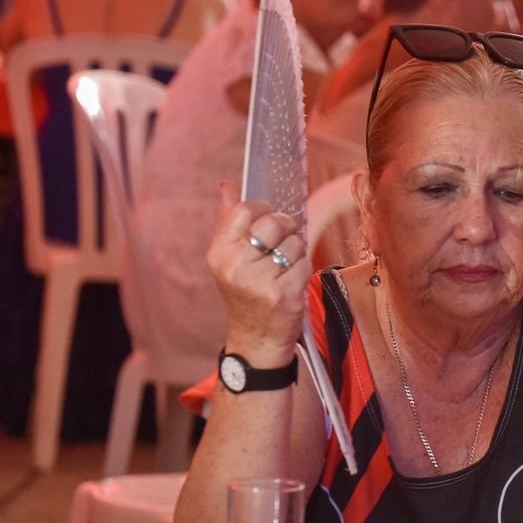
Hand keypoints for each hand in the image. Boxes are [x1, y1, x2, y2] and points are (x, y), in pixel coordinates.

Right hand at [206, 181, 309, 362]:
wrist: (256, 337)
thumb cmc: (246, 289)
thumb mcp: (230, 256)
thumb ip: (230, 219)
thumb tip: (227, 185)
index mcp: (218, 252)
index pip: (245, 209)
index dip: (265, 210)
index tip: (269, 221)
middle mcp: (234, 266)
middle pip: (273, 223)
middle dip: (286, 228)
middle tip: (283, 242)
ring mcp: (258, 282)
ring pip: (294, 243)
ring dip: (297, 251)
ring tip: (284, 267)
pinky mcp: (283, 295)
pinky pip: (304, 264)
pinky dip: (303, 269)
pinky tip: (292, 281)